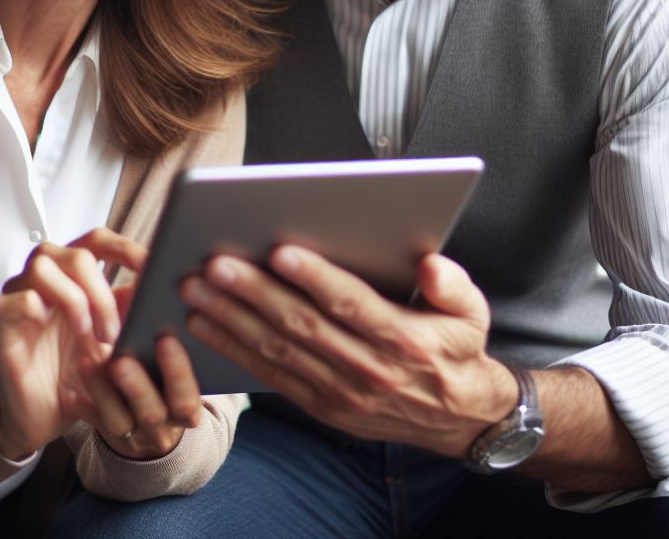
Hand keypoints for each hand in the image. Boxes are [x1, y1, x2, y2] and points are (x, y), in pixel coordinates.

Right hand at [0, 228, 201, 461]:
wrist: (44, 417)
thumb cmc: (78, 372)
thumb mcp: (114, 339)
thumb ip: (131, 309)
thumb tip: (165, 283)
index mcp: (74, 272)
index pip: (97, 240)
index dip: (125, 248)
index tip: (153, 267)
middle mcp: (45, 274)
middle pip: (77, 253)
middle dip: (103, 293)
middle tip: (115, 333)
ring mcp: (19, 294)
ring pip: (44, 268)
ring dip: (75, 302)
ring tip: (89, 339)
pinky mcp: (1, 322)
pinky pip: (15, 300)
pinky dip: (39, 312)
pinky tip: (55, 335)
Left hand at [180, 247, 516, 456]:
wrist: (457, 418)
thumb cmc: (455, 349)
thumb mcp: (472, 313)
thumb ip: (454, 284)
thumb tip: (430, 264)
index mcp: (403, 338)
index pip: (351, 304)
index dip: (315, 277)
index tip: (279, 251)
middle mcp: (367, 368)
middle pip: (301, 326)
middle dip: (253, 293)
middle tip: (214, 264)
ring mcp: (340, 392)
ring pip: (277, 350)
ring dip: (231, 319)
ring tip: (196, 289)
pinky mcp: (321, 406)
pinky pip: (271, 376)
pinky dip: (234, 351)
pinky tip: (203, 325)